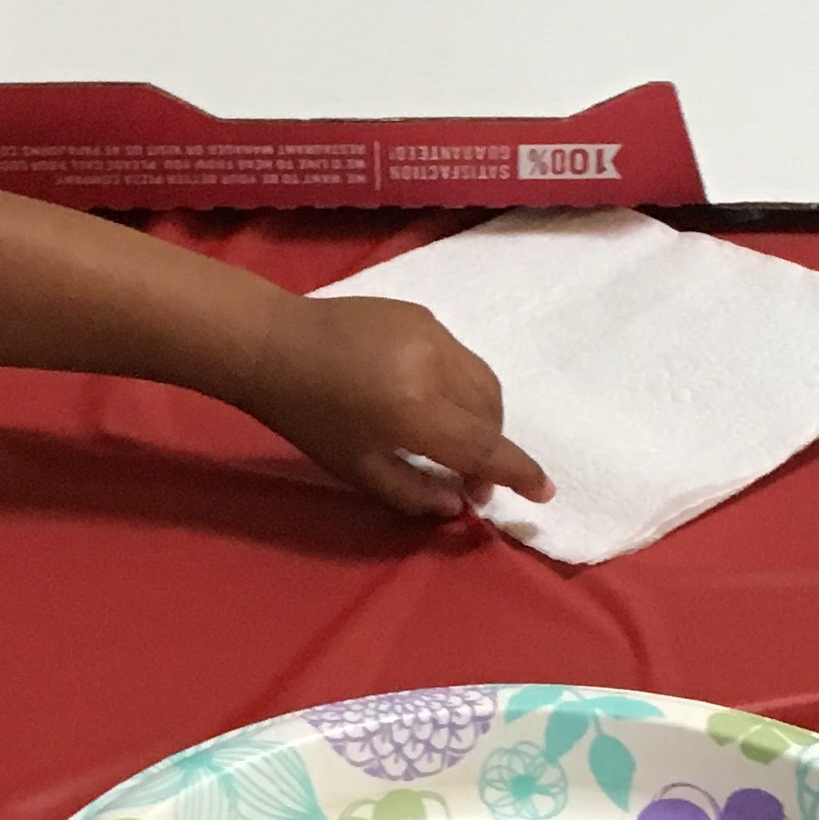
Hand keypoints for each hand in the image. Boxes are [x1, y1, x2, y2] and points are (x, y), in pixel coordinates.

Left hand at [248, 295, 552, 519]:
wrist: (274, 343)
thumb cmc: (308, 416)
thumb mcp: (357, 469)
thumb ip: (414, 492)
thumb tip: (459, 505)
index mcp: (415, 410)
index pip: (483, 448)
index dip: (517, 473)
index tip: (543, 492)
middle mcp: (435, 366)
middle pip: (491, 413)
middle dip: (492, 449)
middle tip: (469, 482)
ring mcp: (432, 332)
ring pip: (484, 381)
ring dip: (484, 417)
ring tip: (456, 443)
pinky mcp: (422, 314)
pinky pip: (460, 357)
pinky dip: (461, 386)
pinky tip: (431, 401)